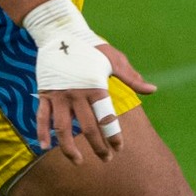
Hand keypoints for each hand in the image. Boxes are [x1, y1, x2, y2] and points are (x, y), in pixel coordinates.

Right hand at [33, 45, 147, 162]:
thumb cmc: (93, 47)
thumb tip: (153, 90)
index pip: (107, 118)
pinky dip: (42, 132)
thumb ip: (132, 78)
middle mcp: (77, 94)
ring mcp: (59, 96)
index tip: (119, 148)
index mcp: (96, 87)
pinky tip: (44, 147)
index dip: (113, 135)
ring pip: (63, 128)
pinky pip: (42, 117)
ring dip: (69, 147)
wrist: (61, 34)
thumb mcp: (115, 60)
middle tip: (106, 160)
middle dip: (98, 146)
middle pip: (88, 127)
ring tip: (78, 161)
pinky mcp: (45, 94)